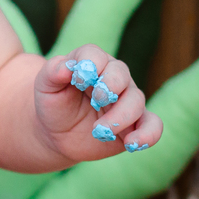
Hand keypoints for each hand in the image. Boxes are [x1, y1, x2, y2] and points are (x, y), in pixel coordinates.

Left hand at [35, 44, 163, 159]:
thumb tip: (66, 66)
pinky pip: (153, 125)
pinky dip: (148, 134)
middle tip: (96, 101)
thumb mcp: (45, 86)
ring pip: (136, 100)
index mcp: (90, 62)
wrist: (58, 133)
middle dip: (109, 86)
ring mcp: (127, 100)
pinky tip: (131, 143)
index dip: (89, 64)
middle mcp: (113, 77)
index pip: (95, 55)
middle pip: (121, 73)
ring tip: (99, 130)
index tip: (78, 80)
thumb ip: (53, 72)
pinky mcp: (136, 124)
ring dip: (120, 116)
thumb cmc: (53, 103)